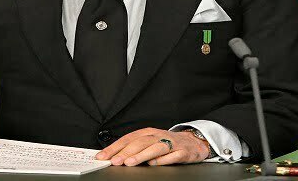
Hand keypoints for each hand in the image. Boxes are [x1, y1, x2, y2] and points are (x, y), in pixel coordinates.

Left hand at [95, 128, 209, 165]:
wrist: (193, 142)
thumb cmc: (168, 143)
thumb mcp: (151, 142)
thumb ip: (135, 148)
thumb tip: (114, 157)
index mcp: (148, 133)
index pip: (128, 138)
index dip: (115, 147)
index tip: (104, 156)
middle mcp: (158, 136)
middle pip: (140, 142)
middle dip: (126, 152)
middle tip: (115, 161)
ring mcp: (171, 143)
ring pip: (154, 148)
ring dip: (141, 155)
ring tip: (130, 163)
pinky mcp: (182, 151)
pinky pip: (172, 156)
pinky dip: (162, 160)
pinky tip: (154, 164)